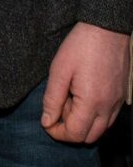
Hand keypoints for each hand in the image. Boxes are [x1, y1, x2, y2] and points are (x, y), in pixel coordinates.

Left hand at [40, 21, 129, 142]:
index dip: (57, 132)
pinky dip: (94, 116)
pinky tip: (81, 97)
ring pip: (100, 129)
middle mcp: (108, 107)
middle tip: (57, 108)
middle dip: (69, 130)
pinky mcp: (121, 97)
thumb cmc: (80, 47)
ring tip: (68, 100)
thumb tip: (47, 122)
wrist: (106, 30)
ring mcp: (117, 103)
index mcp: (92, 102)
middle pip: (89, 137)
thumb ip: (52, 99)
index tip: (46, 122)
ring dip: (82, 123)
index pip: (75, 133)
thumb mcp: (59, 71)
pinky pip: (108, 118)